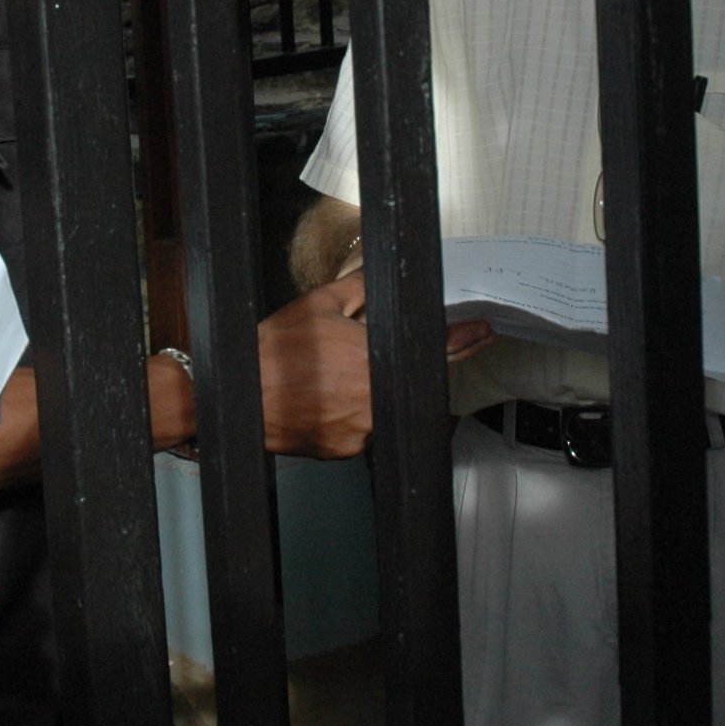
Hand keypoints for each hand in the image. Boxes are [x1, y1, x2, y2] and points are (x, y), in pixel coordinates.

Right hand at [253, 276, 493, 458]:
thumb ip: (359, 289)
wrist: (242, 399)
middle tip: (353, 361)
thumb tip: (380, 275)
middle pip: (402, 380)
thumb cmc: (274, 355)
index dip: (463, 341)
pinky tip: (322, 401)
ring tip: (324, 381)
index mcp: (374, 360)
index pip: (435, 349)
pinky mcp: (348, 450)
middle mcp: (375, 399)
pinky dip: (349, 415)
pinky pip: (361, 430)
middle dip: (385, 366)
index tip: (482, 334)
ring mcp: (364, 429)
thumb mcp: (318, 306)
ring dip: (363, 393)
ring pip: (380, 405)